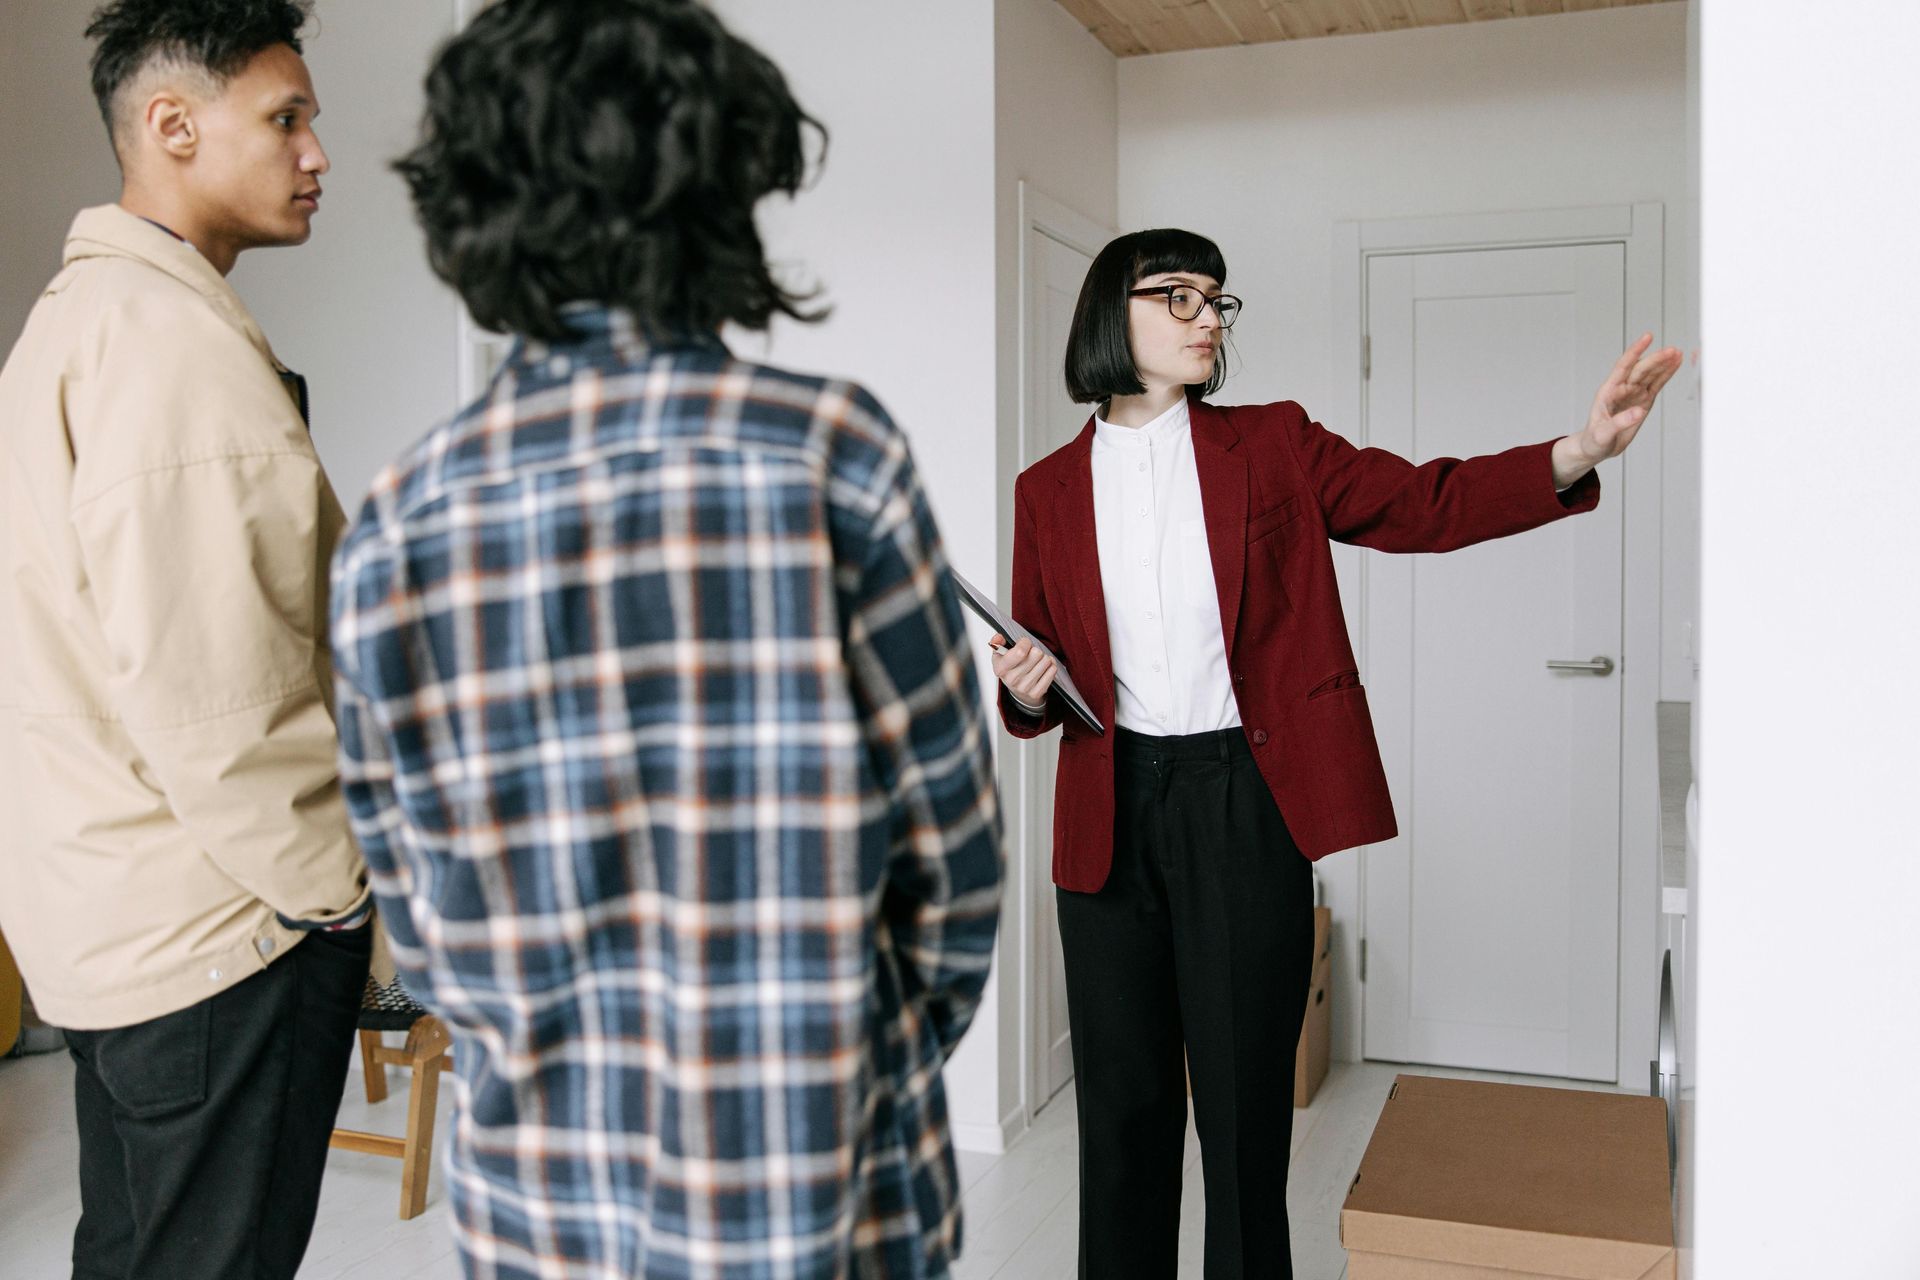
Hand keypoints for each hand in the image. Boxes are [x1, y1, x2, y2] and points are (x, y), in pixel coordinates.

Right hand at [990, 633, 1056, 707]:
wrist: (1017, 690)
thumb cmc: (1010, 668)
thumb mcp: (999, 655)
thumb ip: (997, 642)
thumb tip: (999, 637)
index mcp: (1000, 668)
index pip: (1020, 652)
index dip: (1026, 643)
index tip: (1025, 643)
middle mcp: (1012, 679)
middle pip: (1036, 654)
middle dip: (1036, 650)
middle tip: (1031, 654)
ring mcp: (1025, 687)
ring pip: (1046, 661)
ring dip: (1044, 657)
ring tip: (1038, 661)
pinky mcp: (1037, 693)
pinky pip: (1052, 670)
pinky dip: (1051, 666)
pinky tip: (1045, 667)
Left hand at [1554, 334, 1683, 486]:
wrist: (1597, 447)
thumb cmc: (1594, 440)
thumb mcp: (1603, 434)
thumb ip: (1620, 422)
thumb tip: (1638, 411)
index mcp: (1608, 392)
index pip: (1623, 367)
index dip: (1635, 352)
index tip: (1647, 338)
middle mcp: (1621, 389)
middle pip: (1641, 369)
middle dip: (1656, 359)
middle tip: (1672, 350)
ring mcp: (1633, 393)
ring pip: (1650, 374)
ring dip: (1663, 364)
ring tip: (1677, 353)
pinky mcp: (1643, 400)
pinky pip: (1656, 384)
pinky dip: (1666, 374)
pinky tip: (1675, 364)